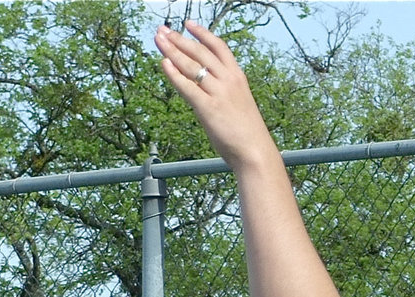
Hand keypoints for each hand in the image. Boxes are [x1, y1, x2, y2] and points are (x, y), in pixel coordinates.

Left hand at [154, 21, 276, 171]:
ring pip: (191, 65)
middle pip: (200, 52)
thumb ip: (223, 93)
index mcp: (238, 77)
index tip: (188, 24)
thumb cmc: (247, 133)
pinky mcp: (208, 108)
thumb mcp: (239, 104)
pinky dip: (174, 74)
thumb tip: (205, 91)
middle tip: (163, 31)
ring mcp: (218, 93)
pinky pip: (187, 86)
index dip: (202, 33)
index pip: (218, 47)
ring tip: (159, 40)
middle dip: (179, 39)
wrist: (255, 152)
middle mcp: (228, 80)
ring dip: (172, 50)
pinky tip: (164, 63)